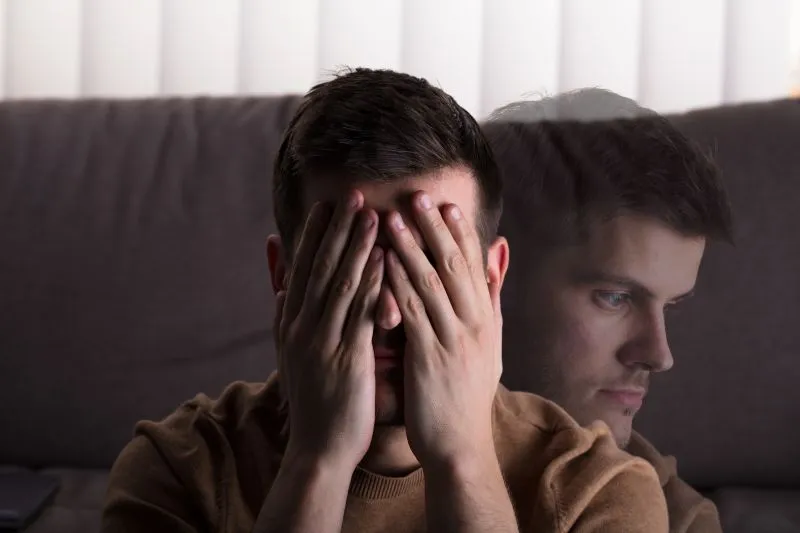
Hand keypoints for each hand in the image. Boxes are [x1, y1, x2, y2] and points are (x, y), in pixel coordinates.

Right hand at [276, 191, 383, 470]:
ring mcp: (322, 342)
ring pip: (339, 284)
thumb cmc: (315, 402)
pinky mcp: (346, 359)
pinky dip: (371, 284)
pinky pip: (360, 314)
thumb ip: (287, 320)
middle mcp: (301, 327)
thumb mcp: (292, 357)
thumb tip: (280, 289)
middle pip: (319, 268)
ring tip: (372, 214)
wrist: (318, 450)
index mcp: (290, 324)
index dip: (314, 235)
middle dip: (337, 229)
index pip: (302, 270)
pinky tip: (385, 260)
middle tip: (353, 194)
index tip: (327, 205)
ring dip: (356, 246)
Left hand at [385, 192, 502, 467]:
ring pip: (430, 285)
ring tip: (391, 219)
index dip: (460, 233)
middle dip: (434, 229)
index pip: (473, 267)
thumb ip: (490, 301)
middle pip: (453, 266)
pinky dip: (395, 286)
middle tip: (416, 196)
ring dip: (409, 249)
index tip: (446, 204)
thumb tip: (496, 262)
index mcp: (485, 319)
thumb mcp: (490, 346)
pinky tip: (380, 265)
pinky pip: (411, 315)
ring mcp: (453, 340)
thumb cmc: (468, 395)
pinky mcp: (429, 359)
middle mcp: (474, 324)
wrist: (461, 446)